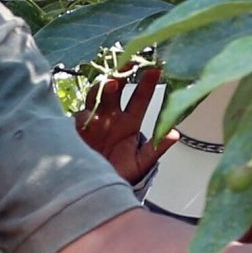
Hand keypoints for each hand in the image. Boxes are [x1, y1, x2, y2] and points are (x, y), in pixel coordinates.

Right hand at [77, 64, 176, 184]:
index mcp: (130, 121)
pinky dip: (83, 113)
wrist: (98, 190)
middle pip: (116, 88)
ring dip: (103, 88)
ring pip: (97, 96)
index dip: (148, 83)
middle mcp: (111, 116)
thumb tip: (175, 134)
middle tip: (129, 62)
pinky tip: (87, 112)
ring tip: (110, 84)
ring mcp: (93, 120)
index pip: (140, 97)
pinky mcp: (76, 130)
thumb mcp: (141, 162)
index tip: (157, 69)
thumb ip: (156, 148)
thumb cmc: (121, 173)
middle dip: (122, 74)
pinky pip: (79, 117)